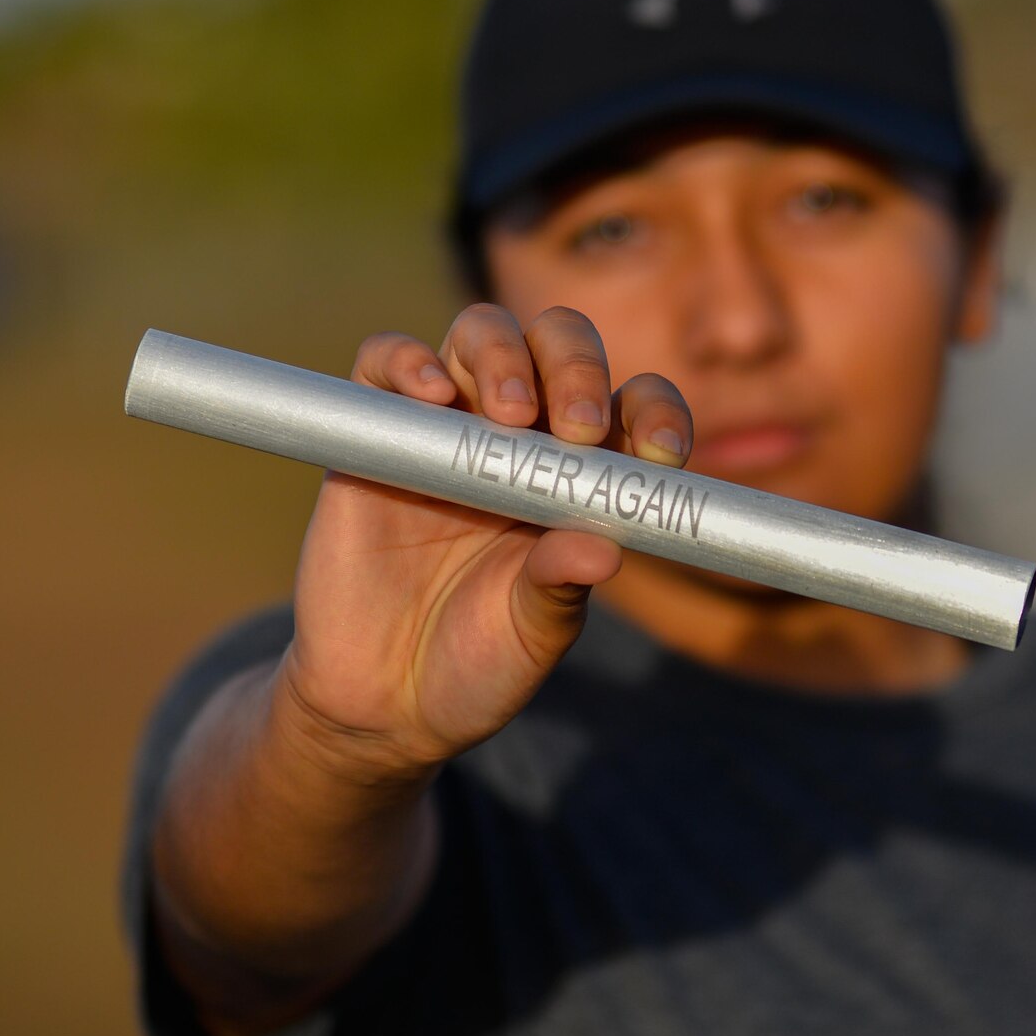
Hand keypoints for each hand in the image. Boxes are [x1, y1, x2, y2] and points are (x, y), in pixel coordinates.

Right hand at [276, 304, 692, 777]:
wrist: (381, 703)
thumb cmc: (477, 662)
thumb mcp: (532, 633)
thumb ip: (562, 587)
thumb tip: (604, 549)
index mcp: (581, 472)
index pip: (632, 407)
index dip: (655, 413)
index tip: (659, 454)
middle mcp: (521, 434)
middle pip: (559, 345)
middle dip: (578, 367)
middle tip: (577, 428)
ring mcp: (448, 425)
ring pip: (481, 333)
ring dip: (504, 355)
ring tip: (510, 414)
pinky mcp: (377, 433)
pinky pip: (384, 361)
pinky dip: (407, 360)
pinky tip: (432, 396)